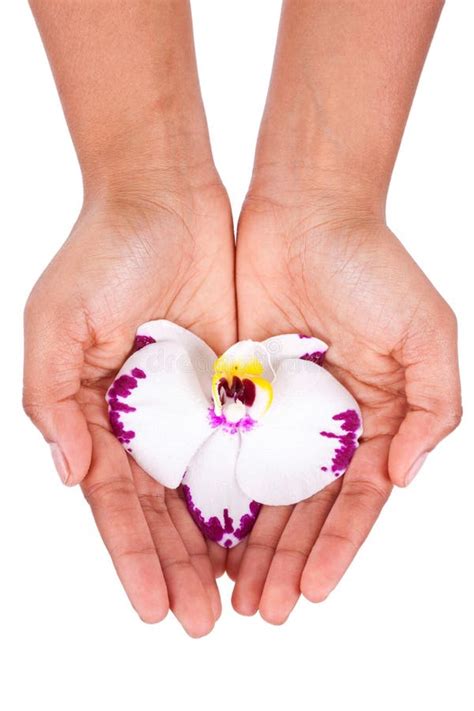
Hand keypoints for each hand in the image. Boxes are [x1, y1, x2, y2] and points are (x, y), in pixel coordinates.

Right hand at [23, 174, 234, 635]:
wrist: (164, 195)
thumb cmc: (103, 253)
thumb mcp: (56, 323)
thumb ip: (50, 400)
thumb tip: (70, 473)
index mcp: (95, 413)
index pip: (115, 502)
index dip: (132, 557)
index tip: (152, 608)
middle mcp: (144, 418)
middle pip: (163, 510)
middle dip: (179, 567)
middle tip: (202, 622)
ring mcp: (191, 403)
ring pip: (206, 488)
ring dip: (218, 543)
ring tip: (238, 596)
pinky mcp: (233, 381)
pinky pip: (244, 444)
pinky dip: (251, 489)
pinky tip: (265, 532)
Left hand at [231, 183, 460, 622]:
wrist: (306, 210)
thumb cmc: (372, 266)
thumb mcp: (426, 334)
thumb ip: (433, 408)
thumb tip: (402, 478)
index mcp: (374, 417)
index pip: (356, 499)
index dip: (337, 548)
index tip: (313, 592)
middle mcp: (326, 421)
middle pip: (305, 507)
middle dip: (288, 560)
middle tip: (264, 610)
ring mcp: (278, 408)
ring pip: (262, 489)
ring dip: (251, 542)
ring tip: (234, 591)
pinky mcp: (236, 388)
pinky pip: (225, 449)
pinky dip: (219, 492)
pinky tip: (205, 533)